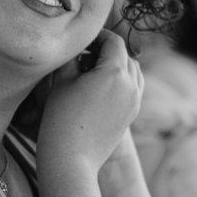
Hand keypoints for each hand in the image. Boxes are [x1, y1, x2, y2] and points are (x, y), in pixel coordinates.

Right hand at [37, 31, 142, 170]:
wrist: (72, 159)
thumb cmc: (61, 118)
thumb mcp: (62, 80)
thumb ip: (73, 56)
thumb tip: (80, 46)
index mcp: (115, 72)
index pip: (113, 41)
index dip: (98, 36)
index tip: (82, 41)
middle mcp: (131, 85)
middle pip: (125, 55)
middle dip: (107, 51)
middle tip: (84, 56)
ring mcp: (135, 101)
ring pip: (133, 71)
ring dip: (117, 65)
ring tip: (93, 72)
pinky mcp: (132, 114)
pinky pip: (134, 88)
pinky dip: (122, 81)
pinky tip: (101, 88)